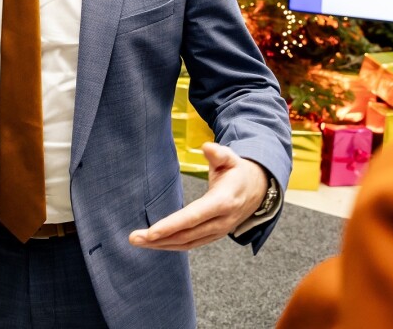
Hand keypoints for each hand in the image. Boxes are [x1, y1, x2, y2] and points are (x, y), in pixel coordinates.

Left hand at [128, 142, 267, 250]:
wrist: (258, 189)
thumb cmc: (237, 171)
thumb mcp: (231, 158)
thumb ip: (219, 153)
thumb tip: (206, 147)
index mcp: (223, 202)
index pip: (193, 217)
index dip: (171, 226)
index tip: (151, 232)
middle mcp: (221, 221)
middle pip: (186, 235)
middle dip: (159, 238)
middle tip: (134, 238)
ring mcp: (219, 231)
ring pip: (187, 243)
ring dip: (161, 245)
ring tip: (138, 241)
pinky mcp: (214, 235)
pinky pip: (191, 244)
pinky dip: (172, 245)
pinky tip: (155, 243)